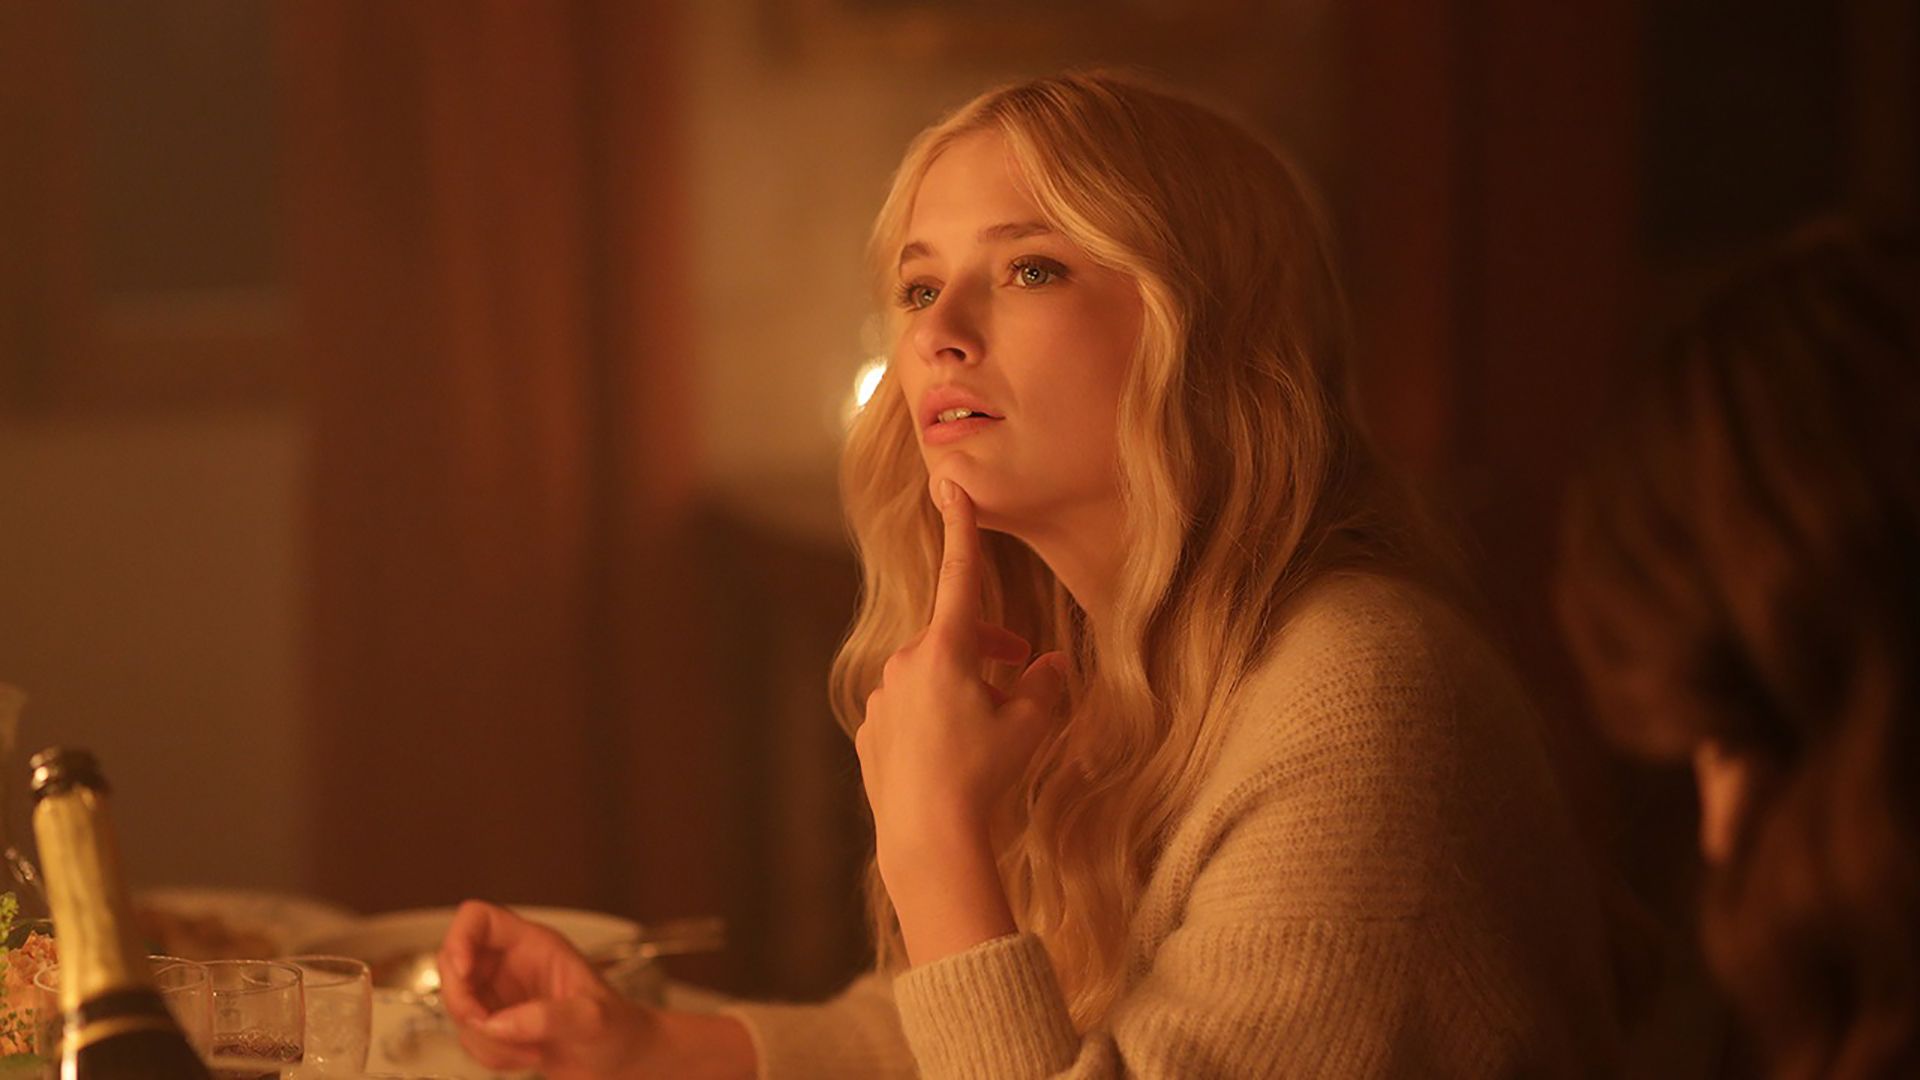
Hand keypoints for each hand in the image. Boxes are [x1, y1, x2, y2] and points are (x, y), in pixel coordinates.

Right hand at [437, 900, 649, 1077]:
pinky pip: (469, 1038)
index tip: (463, 973)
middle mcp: (511, 965)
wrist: (623, 1062)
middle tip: (489, 1027)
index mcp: (533, 944)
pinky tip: (525, 1058)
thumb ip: (549, 1017)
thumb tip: (499, 1024)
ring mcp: (501, 996)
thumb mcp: (592, 1019)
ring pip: (458, 1008)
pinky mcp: (498, 1026)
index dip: (460, 939)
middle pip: (452, 965)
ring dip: (482, 1039)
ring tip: (528, 1051)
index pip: (478, 918)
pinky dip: (489, 1055)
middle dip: (462, 1003)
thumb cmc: (618, 1029)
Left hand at [855, 479, 1068, 959]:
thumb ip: (1045, 685)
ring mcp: (883, 698)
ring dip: (962, 690)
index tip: (951, 485)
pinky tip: (954, 761)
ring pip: (932, 679)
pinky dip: (935, 722)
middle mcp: (906, 663)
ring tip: (989, 735)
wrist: (927, 836)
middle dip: (990, 651)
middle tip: (1022, 676)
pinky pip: (910, 713)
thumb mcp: (1031, 726)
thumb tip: (1050, 666)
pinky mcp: (871, 732)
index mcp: (946, 649)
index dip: (962, 529)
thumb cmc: (985, 774)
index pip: (960, 575)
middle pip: (956, 640)